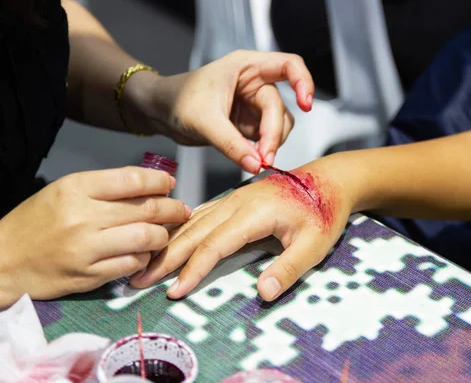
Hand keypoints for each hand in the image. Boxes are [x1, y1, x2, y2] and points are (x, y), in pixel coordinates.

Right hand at [0, 167, 190, 307]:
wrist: (3, 261)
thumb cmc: (36, 223)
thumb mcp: (63, 191)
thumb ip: (103, 188)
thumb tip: (149, 184)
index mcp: (76, 188)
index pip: (132, 179)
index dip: (159, 181)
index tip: (170, 184)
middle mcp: (82, 216)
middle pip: (146, 209)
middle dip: (172, 209)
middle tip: (181, 210)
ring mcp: (86, 248)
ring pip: (146, 238)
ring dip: (162, 235)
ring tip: (164, 233)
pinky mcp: (88, 275)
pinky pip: (132, 264)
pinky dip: (144, 258)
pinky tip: (144, 253)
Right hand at [130, 157, 352, 300]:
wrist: (330, 179)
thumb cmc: (324, 210)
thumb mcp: (315, 244)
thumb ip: (289, 268)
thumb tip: (262, 293)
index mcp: (255, 212)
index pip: (214, 244)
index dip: (192, 270)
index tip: (174, 292)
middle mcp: (238, 202)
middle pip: (194, 231)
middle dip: (165, 257)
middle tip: (139, 279)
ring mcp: (236, 197)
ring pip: (194, 220)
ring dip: (168, 241)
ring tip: (145, 261)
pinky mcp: (237, 198)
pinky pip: (202, 212)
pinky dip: (182, 227)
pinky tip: (170, 236)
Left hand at [141, 50, 313, 172]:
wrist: (159, 113)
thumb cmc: (177, 102)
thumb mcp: (204, 121)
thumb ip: (231, 144)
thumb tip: (256, 164)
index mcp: (246, 67)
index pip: (289, 65)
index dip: (304, 82)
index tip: (305, 106)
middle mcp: (254, 83)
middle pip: (281, 107)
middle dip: (273, 134)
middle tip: (264, 159)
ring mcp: (253, 104)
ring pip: (278, 125)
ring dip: (271, 144)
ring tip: (256, 160)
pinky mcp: (249, 123)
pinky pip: (266, 137)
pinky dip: (262, 150)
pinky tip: (251, 159)